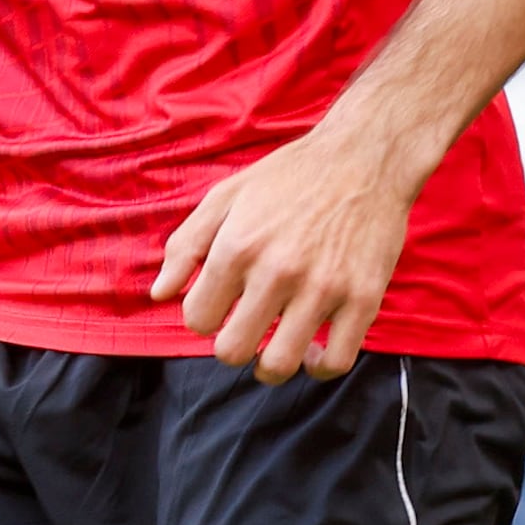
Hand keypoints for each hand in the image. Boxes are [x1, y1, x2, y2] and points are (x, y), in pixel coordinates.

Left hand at [150, 122, 413, 378]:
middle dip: (232, 346)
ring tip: (273, 349)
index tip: (221, 306)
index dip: (204, 317)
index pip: (198, 320)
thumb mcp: (226, 197)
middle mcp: (277, 271)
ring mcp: (323, 288)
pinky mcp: (364, 298)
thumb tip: (160, 294)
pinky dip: (319, 367)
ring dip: (269, 366)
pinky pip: (337, 361)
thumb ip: (186, 245)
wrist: (364, 157)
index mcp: (236, 248)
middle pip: (232, 351)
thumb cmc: (289, 176)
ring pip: (280, 365)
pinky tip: (313, 351)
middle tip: (245, 329)